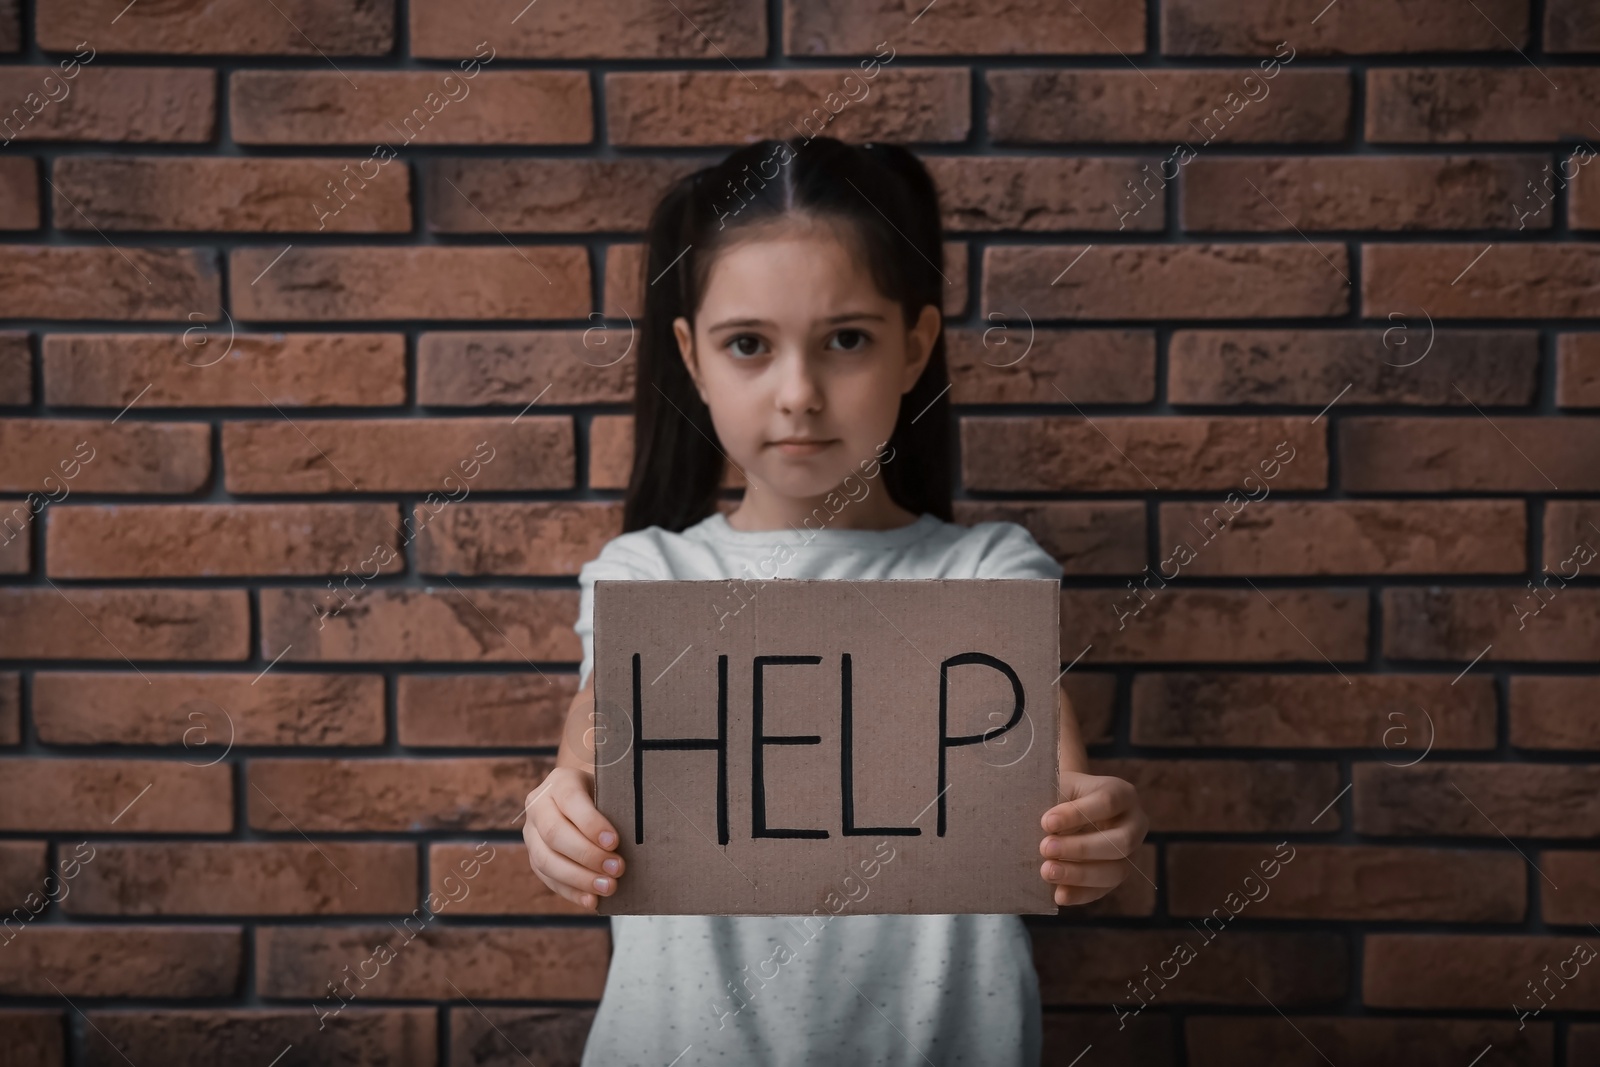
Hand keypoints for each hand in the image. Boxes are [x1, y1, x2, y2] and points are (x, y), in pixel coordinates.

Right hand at [523, 766, 624, 910]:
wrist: (582, 798)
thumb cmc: (604, 794)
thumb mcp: (609, 789)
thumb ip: (617, 805)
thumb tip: (640, 833)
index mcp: (559, 782)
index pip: (571, 801)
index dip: (591, 823)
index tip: (615, 842)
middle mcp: (538, 806)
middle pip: (555, 834)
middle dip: (588, 855)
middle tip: (618, 868)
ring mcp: (532, 833)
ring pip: (546, 860)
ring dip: (579, 878)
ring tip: (608, 887)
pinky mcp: (534, 857)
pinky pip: (548, 879)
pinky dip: (571, 892)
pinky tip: (592, 901)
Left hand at [1038, 772, 1147, 906]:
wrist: (1066, 805)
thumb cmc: (1063, 792)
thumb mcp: (1061, 786)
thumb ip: (1055, 801)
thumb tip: (1045, 828)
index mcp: (1122, 794)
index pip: (1107, 802)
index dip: (1078, 814)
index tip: (1046, 822)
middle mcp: (1134, 824)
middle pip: (1120, 841)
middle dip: (1082, 848)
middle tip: (1045, 848)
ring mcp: (1130, 853)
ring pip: (1116, 871)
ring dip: (1080, 874)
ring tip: (1048, 872)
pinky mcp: (1117, 875)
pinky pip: (1104, 890)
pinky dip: (1080, 894)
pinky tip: (1059, 894)